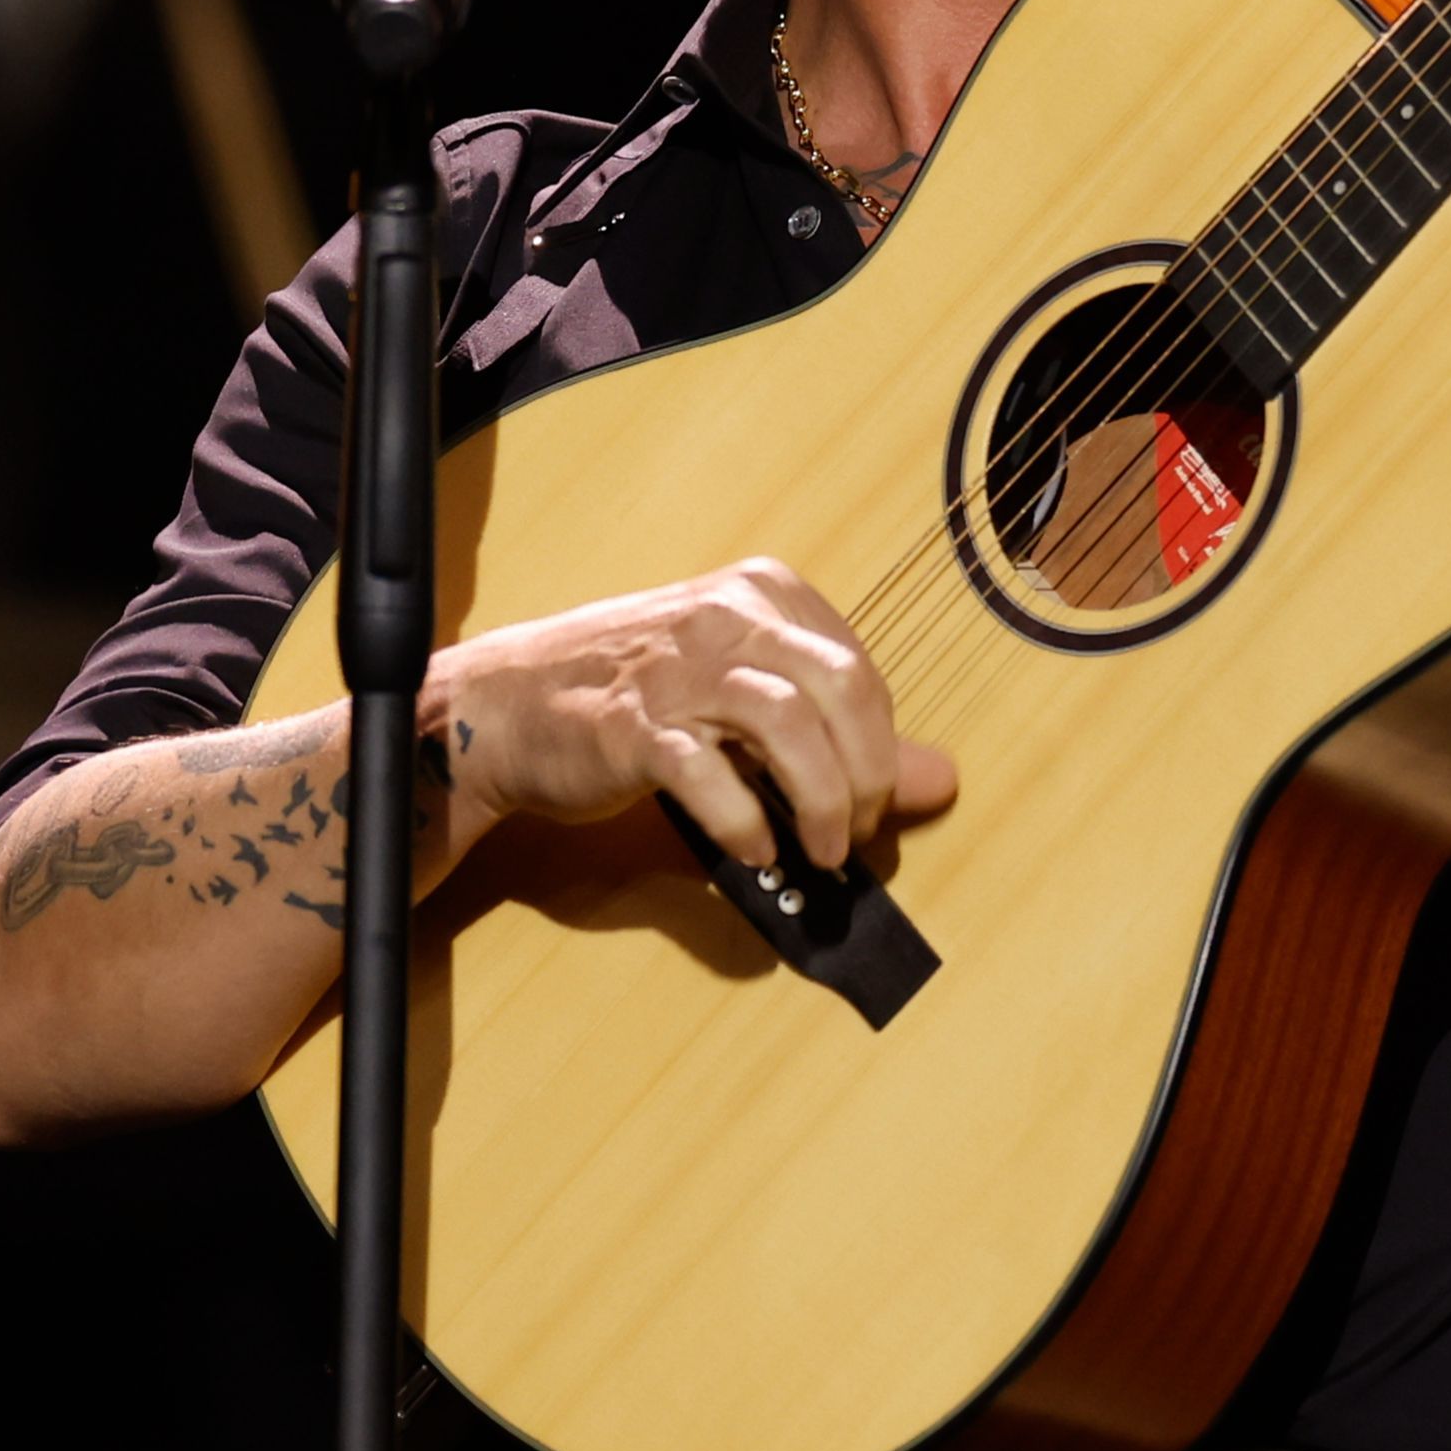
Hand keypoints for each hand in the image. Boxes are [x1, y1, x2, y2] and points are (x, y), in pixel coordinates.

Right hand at [429, 558, 959, 875]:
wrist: (508, 706)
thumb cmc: (634, 697)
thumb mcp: (744, 698)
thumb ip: (842, 736)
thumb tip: (942, 780)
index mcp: (761, 595)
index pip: (859, 668)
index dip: (882, 747)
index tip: (869, 802)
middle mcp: (725, 616)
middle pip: (842, 687)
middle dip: (867, 775)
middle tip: (855, 835)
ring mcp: (677, 668)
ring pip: (789, 724)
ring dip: (820, 803)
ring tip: (819, 854)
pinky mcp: (633, 726)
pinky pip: (710, 776)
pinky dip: (745, 822)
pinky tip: (753, 852)